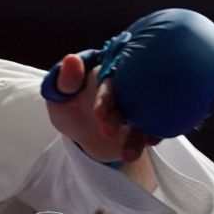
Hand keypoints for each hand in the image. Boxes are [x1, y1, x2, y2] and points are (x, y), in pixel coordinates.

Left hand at [43, 53, 162, 164]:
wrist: (84, 133)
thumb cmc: (69, 108)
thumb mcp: (60, 97)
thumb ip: (65, 82)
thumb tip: (71, 59)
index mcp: (106, 74)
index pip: (109, 82)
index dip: (105, 98)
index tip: (98, 115)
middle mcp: (126, 86)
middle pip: (129, 97)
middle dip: (120, 116)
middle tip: (107, 133)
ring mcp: (137, 104)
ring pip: (143, 115)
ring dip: (137, 133)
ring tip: (129, 154)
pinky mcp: (145, 122)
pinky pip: (152, 127)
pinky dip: (154, 134)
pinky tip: (153, 142)